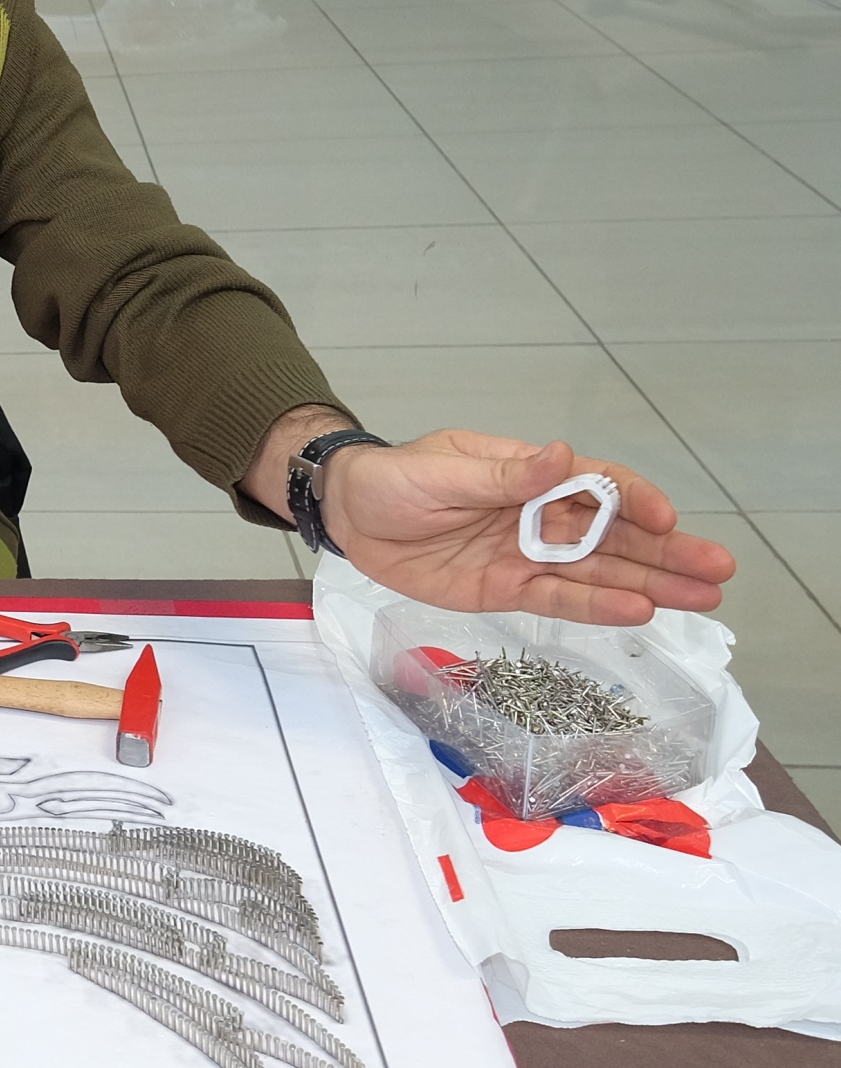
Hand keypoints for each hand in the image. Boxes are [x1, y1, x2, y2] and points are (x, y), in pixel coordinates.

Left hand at [311, 429, 734, 624]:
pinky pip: (559, 600)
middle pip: (613, 534)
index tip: (667, 519)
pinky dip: (597, 608)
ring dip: (650, 583)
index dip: (635, 501)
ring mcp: (526, 555)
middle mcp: (538, 515)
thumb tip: (561, 455)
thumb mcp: (442, 471)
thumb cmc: (393, 479)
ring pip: (599, 571)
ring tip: (703, 597)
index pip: (597, 484)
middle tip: (719, 569)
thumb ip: (504, 476)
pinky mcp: (506, 590)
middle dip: (666, 550)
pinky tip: (640, 613)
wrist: (348, 515)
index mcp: (529, 473)